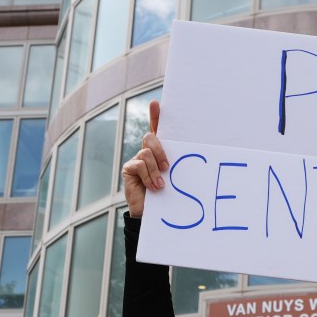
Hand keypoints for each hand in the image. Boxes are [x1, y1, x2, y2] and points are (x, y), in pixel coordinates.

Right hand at [122, 100, 168, 217]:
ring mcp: (137, 160)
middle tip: (167, 167)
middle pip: (151, 138)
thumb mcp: (174, 177)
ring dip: (155, 169)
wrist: (152, 213)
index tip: (156, 104)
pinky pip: (139, 164)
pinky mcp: (129, 168)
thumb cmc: (167, 195)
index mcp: (160, 152)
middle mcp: (147, 152)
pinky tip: (153, 187)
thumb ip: (174, 165)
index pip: (157, 129)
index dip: (156, 116)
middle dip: (160, 151)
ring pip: (146, 152)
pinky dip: (148, 176)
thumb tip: (186, 157)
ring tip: (161, 184)